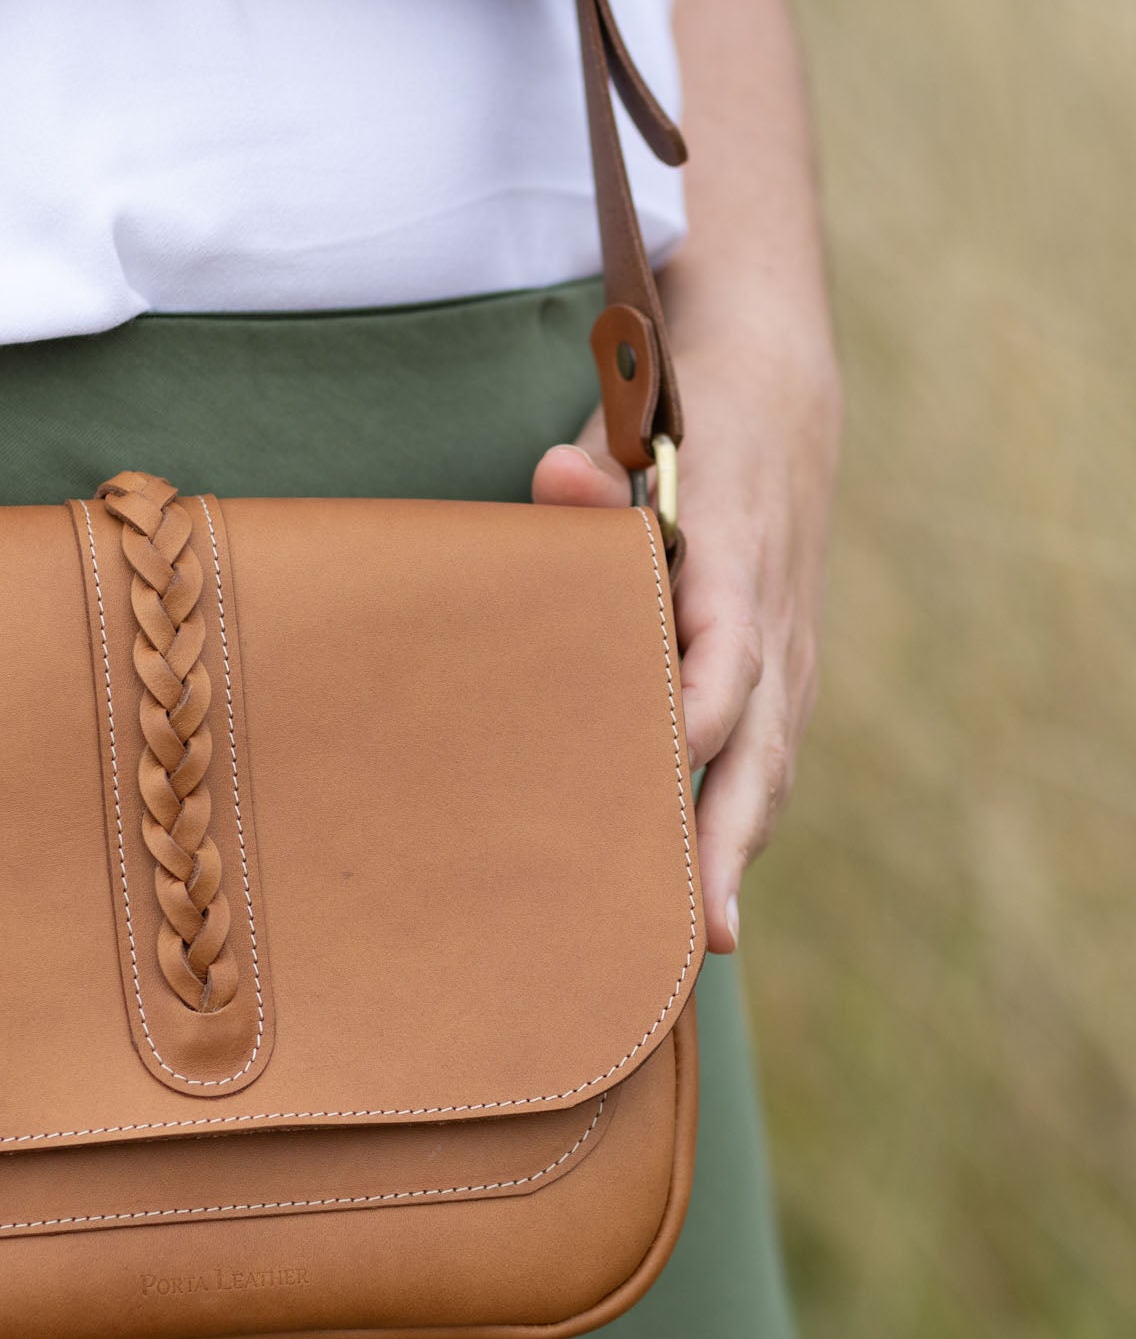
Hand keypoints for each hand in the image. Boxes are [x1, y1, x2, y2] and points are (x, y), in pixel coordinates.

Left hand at [532, 330, 841, 953]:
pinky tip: (706, 891)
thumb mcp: (635, 431)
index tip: (670, 776)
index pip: (727, 656)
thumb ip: (590, 474)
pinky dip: (742, 823)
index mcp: (732, 563)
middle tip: (706, 926)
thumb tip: (553, 476)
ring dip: (740, 852)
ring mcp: (785, 656)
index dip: (703, 718)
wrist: (777, 398)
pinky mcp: (780, 676)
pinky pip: (764, 759)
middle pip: (759, 746)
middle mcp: (770, 624)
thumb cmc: (678, 431)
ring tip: (705, 940)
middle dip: (730, 838)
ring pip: (768, 768)